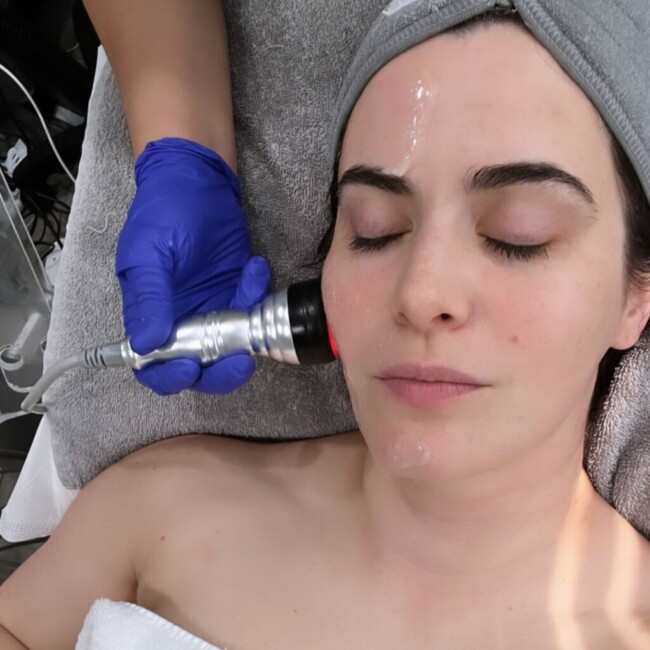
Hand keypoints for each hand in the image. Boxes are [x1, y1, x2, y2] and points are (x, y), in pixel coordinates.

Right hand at [116, 137, 270, 394]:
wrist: (198, 179)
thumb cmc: (164, 212)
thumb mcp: (149, 253)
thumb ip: (150, 299)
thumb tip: (147, 345)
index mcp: (151, 314)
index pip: (154, 364)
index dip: (171, 375)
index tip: (191, 368)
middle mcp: (182, 320)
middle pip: (200, 366)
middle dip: (221, 370)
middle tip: (241, 358)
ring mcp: (213, 309)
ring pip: (232, 346)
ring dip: (247, 333)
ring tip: (249, 285)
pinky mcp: (238, 293)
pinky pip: (252, 311)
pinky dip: (257, 296)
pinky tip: (254, 267)